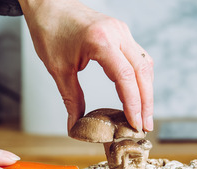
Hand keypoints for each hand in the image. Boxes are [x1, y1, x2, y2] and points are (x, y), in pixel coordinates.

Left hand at [19, 0, 153, 132]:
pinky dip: (140, 78)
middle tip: (145, 127)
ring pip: (144, 64)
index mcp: (100, 41)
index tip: (135, 124)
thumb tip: (76, 125)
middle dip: (146, 102)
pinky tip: (138, 94)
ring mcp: (122, 31)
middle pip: (142, 72)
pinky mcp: (121, 32)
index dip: (133, 104)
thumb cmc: (50, 31)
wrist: (49, 4)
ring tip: (144, 115)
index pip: (126, 77)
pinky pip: (138, 57)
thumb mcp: (58, 69)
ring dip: (146, 90)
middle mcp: (117, 34)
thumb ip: (71, 98)